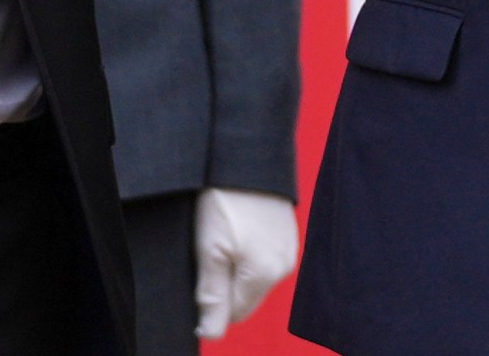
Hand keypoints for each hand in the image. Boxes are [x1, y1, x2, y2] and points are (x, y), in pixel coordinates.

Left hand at [193, 187, 299, 339]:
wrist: (248, 153)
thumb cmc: (225, 199)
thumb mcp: (209, 250)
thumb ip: (213, 296)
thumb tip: (212, 334)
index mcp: (266, 275)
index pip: (233, 314)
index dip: (210, 301)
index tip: (199, 271)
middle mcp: (284, 266)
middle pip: (245, 297)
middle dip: (224, 285)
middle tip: (207, 252)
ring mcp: (289, 248)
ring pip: (253, 277)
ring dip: (234, 268)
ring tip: (221, 235)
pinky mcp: (287, 232)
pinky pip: (263, 258)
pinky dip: (246, 252)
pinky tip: (234, 227)